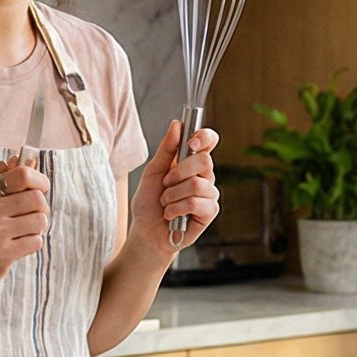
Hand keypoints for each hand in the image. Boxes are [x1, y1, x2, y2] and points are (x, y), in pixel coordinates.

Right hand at [0, 157, 48, 289]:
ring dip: (38, 227)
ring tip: (24, 230)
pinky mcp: (3, 253)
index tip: (41, 188)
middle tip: (33, 214)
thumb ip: (5, 179)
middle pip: (37, 198)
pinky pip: (36, 241)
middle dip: (41, 207)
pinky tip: (18, 244)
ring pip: (40, 221)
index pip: (23, 175)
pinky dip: (32, 242)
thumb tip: (25, 159)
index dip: (40, 179)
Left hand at [130, 120, 219, 256]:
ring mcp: (209, 194)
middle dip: (179, 172)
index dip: (204, 136)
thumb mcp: (152, 173)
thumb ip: (166, 150)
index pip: (208, 141)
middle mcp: (204, 176)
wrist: (146, 233)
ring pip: (196, 184)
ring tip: (166, 204)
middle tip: (165, 184)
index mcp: (191, 163)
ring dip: (173, 195)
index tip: (191, 142)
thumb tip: (177, 124)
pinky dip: (177, 209)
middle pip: (205, 160)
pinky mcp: (210, 212)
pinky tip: (171, 215)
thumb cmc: (149, 204)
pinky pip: (196, 202)